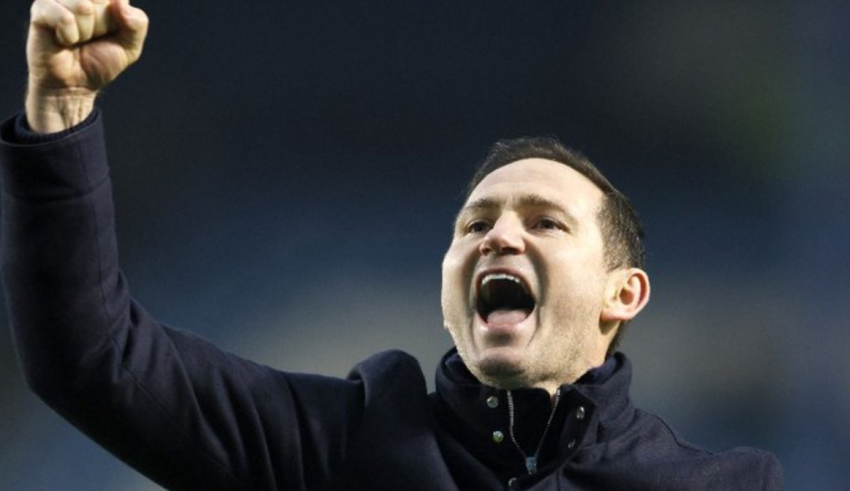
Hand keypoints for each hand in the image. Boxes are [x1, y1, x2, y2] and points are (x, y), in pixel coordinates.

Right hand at [25, 0, 148, 132]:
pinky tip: (63, 41)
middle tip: (90, 39)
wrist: (73, 86)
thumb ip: (138, 23)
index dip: (117, 22)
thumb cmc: (99, 63)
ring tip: (76, 40)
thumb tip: (120, 2)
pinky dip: (69, 35)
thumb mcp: (130, 47)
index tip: (109, 34)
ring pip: (84, 7)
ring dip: (85, 33)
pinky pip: (64, 17)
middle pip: (101, 0)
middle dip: (102, 27)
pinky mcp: (41, 9)